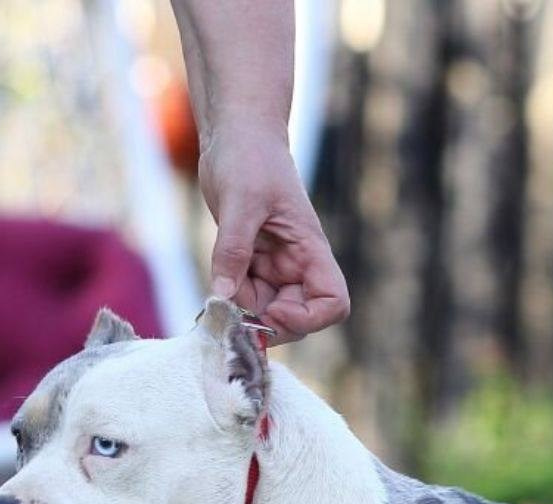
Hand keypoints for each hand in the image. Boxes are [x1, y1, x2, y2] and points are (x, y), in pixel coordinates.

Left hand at [198, 125, 348, 343]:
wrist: (236, 134)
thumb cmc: (250, 156)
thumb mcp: (239, 202)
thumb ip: (232, 251)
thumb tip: (223, 297)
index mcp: (311, 251)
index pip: (333, 303)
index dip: (310, 319)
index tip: (274, 311)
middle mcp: (299, 266)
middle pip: (298, 318)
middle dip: (268, 321)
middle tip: (234, 308)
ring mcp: (277, 268)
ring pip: (267, 312)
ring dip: (243, 308)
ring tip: (222, 277)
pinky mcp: (255, 265)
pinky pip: (246, 296)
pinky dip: (231, 296)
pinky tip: (219, 274)